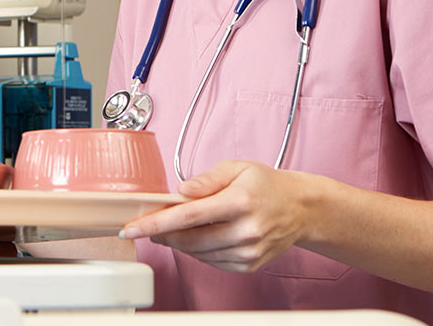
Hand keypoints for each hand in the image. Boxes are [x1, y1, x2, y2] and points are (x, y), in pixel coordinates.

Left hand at [118, 160, 316, 272]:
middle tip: (145, 225)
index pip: (188, 216)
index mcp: (239, 201)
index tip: (131, 227)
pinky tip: (198, 236)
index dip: (156, 223)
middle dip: (161, 234)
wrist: (300, 209)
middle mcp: (246, 230)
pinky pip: (211, 262)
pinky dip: (198, 251)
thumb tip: (180, 191)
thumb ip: (206, 179)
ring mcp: (249, 251)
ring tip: (173, 227)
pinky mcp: (249, 265)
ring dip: (178, 242)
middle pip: (189, 239)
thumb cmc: (265, 185)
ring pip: (197, 253)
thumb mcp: (236, 168)